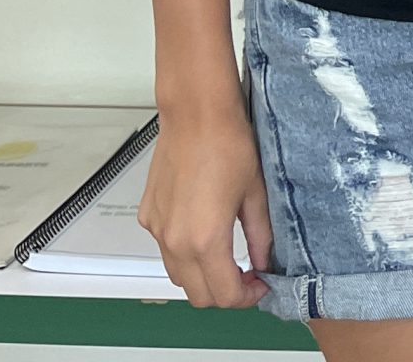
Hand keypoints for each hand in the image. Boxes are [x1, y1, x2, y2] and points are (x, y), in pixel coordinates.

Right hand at [138, 111, 274, 308]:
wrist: (196, 115)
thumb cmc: (229, 145)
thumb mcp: (256, 194)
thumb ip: (260, 236)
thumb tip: (264, 262)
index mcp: (206, 240)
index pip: (224, 294)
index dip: (246, 297)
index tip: (260, 285)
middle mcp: (175, 241)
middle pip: (197, 295)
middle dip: (224, 293)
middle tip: (246, 275)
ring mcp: (158, 230)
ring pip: (178, 275)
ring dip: (202, 276)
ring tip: (227, 256)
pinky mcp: (148, 216)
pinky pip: (165, 249)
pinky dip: (184, 253)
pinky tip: (204, 230)